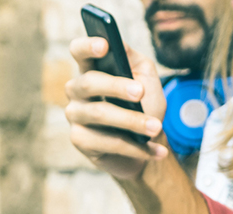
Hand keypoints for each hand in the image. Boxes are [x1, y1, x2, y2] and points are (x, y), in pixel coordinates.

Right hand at [64, 35, 169, 179]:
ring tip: (156, 127)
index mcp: (91, 70)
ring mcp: (75, 115)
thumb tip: (119, 44)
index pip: (79, 51)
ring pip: (99, 114)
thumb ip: (134, 60)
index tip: (104, 45)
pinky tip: (157, 151)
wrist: (148, 146)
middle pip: (89, 82)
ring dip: (132, 121)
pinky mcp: (80, 140)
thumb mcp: (146, 80)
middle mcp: (77, 91)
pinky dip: (136, 147)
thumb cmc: (145, 107)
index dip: (87, 46)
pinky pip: (107, 142)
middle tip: (140, 92)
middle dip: (116, 86)